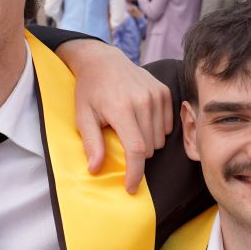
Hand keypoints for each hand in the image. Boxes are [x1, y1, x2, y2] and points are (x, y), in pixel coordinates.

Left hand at [53, 40, 172, 191]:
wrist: (103, 61)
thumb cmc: (90, 91)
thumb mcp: (83, 117)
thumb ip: (91, 143)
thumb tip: (94, 169)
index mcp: (121, 109)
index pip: (136, 149)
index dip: (135, 173)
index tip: (131, 188)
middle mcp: (143, 101)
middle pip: (148, 148)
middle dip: (135, 154)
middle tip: (119, 139)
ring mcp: (156, 95)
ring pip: (160, 139)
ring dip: (146, 142)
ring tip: (129, 127)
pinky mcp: (164, 92)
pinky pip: (168, 126)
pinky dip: (156, 130)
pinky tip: (141, 119)